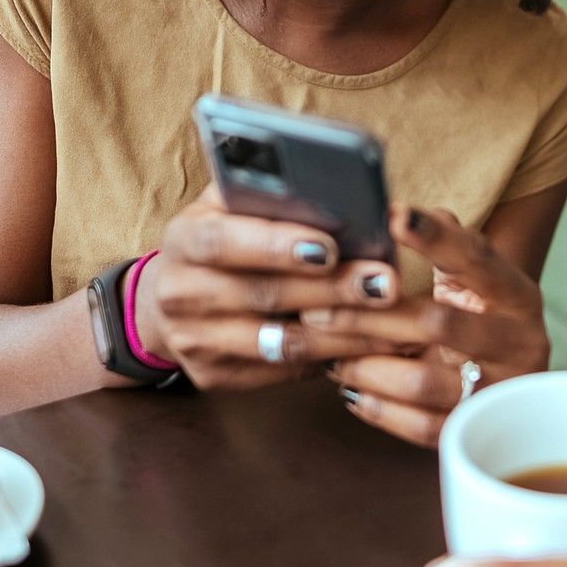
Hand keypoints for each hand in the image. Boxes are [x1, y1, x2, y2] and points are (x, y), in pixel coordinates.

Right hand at [132, 188, 400, 389]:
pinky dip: (332, 358)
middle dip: (332, 290)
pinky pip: (284, 372)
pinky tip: (373, 345)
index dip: (276, 246)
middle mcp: (180, 293)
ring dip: (343, 333)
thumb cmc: (224, 236)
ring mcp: (194, 341)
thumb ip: (269, 195)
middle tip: (386, 284)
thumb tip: (337, 191)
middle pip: (263, 295)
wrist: (172, 297)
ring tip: (394, 320)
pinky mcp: (214, 376)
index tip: (331, 247)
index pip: (223, 241)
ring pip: (280, 343)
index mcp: (183, 238)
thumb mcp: (231, 205)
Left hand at [299, 205, 549, 445]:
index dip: (436, 237)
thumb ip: (442, 241)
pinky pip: (421, 427)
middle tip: (315, 308)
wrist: (513, 385)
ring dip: (366, 367)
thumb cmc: (477, 316)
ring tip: (330, 354)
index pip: (476, 258)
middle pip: (437, 324)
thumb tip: (393, 211)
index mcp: (517, 294)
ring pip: (423, 383)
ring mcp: (501, 392)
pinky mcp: (478, 431)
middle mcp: (519, 342)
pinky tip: (351, 390)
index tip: (392, 215)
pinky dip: (379, 409)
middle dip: (368, 316)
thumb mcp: (470, 278)